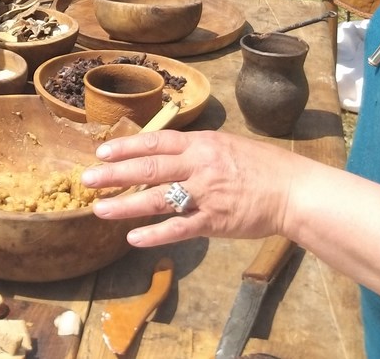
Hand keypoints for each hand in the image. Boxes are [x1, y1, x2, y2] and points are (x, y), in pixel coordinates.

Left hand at [81, 129, 306, 247]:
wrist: (293, 190)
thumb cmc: (262, 167)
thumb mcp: (226, 145)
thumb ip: (196, 150)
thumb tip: (164, 153)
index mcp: (202, 144)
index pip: (156, 142)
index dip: (126, 147)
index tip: (101, 152)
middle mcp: (200, 166)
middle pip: (149, 168)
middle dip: (114, 174)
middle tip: (87, 179)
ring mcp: (206, 194)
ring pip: (158, 198)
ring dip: (125, 205)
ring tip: (99, 210)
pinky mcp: (215, 221)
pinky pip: (179, 228)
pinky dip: (155, 233)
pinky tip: (134, 238)